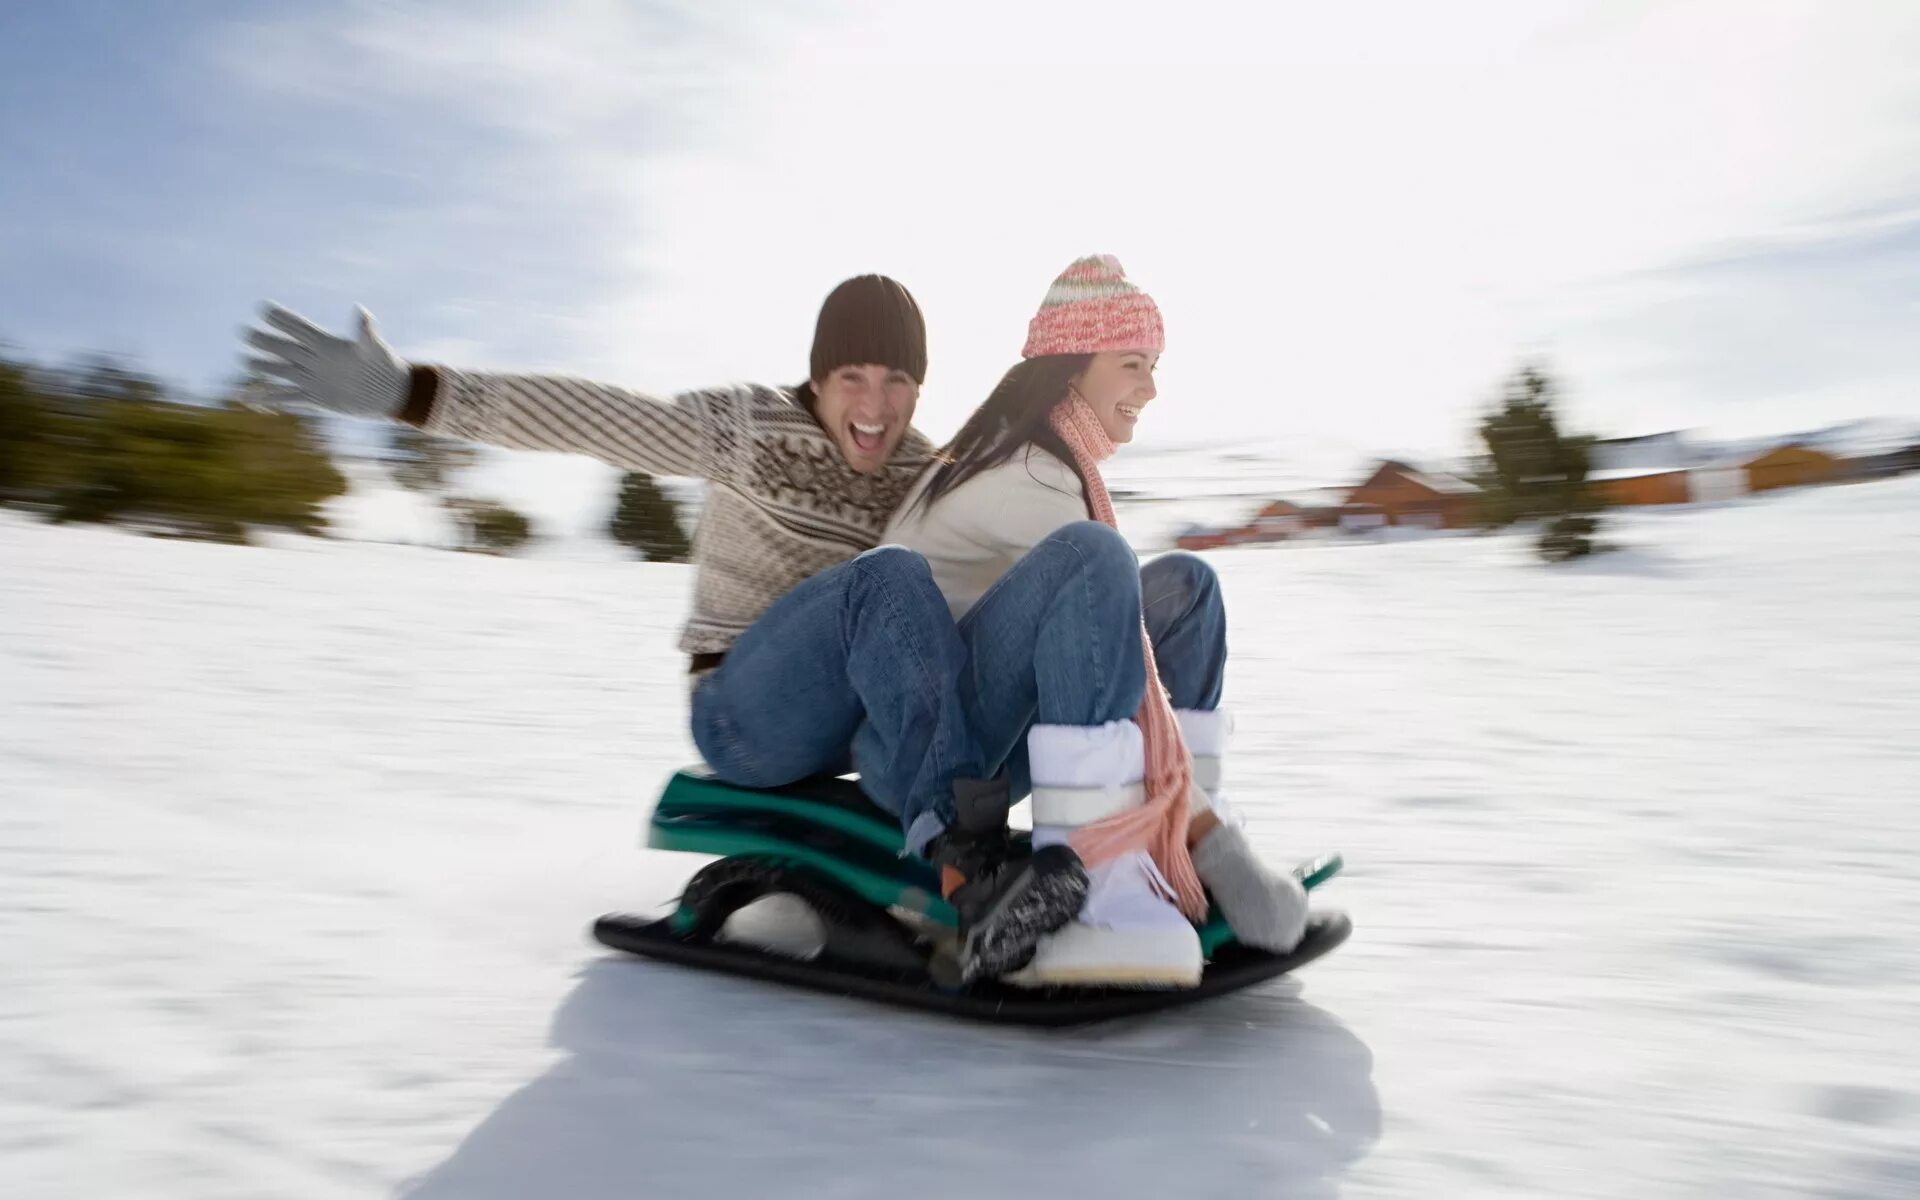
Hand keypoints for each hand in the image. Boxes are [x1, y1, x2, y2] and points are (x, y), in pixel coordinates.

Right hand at [243, 303, 409, 419]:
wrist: (389, 392)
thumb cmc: (385, 365)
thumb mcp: (374, 347)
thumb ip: (365, 331)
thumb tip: (362, 311)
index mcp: (327, 344)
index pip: (300, 329)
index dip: (283, 320)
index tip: (264, 309)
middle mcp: (315, 359)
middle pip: (284, 348)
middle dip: (265, 341)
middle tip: (246, 333)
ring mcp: (313, 378)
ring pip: (282, 371)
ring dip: (265, 367)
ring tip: (246, 361)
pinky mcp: (315, 397)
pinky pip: (288, 396)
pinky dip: (270, 397)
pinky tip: (251, 397)